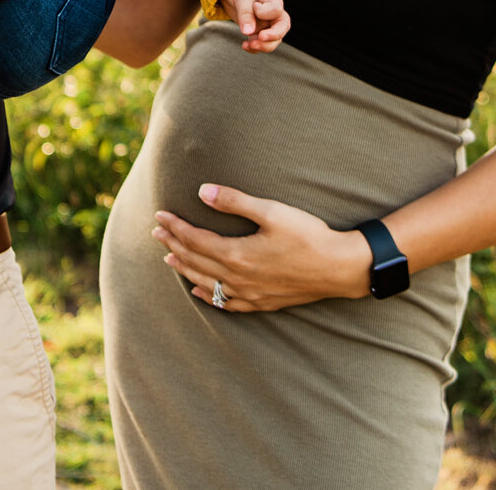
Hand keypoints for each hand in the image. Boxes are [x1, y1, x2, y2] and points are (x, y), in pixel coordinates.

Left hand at [152, 184, 373, 312]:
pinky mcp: (262, 303)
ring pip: (206, 283)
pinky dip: (208, 296)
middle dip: (173, 244)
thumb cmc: (308, 236)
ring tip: (169, 258)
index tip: (160, 215)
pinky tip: (200, 292)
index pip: (195, 240)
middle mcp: (238, 278)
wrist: (339, 268)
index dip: (175, 226)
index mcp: (237, 254)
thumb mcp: (272, 211)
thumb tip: (202, 191)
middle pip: (196, 261)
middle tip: (156, 232)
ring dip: (185, 269)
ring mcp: (249, 294)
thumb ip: (234, 201)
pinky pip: (226, 303)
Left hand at [219, 0, 287, 50]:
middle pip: (282, 28)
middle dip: (272, 36)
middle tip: (260, 38)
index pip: (276, 10)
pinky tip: (245, 45)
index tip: (254, 5)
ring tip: (249, 44)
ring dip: (263, 45)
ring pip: (274, 40)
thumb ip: (245, 13)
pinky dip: (254, 48)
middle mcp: (274, 14)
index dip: (265, 12)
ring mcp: (268, 24)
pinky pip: (262, 44)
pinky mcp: (259, 32)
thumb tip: (247, 32)